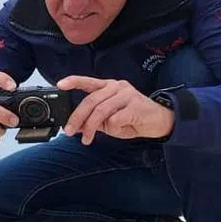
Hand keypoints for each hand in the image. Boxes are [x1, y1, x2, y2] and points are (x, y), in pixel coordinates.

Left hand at [57, 76, 174, 143]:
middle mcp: (116, 87)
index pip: (88, 82)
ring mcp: (127, 94)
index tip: (60, 84)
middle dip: (77, 118)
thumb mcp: (109, 119)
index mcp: (108, 87)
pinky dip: (112, 129)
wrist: (160, 122)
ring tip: (87, 139)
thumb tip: (76, 126)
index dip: (73, 82)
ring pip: (100, 111)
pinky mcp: (135, 106)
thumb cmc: (133, 118)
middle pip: (90, 101)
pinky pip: (115, 120)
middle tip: (70, 131)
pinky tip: (120, 130)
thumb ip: (94, 119)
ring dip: (90, 128)